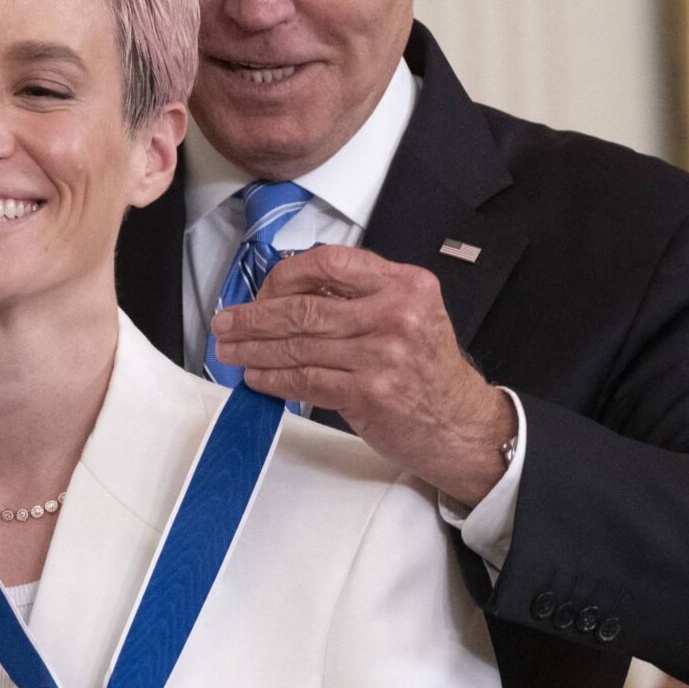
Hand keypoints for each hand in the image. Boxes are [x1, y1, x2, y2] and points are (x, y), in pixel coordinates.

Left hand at [211, 246, 515, 507]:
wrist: (460, 423)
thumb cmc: (428, 370)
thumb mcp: (410, 314)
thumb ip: (360, 297)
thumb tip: (289, 295)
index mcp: (405, 284)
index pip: (330, 263)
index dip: (285, 277)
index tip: (262, 291)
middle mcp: (396, 315)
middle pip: (306, 307)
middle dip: (255, 316)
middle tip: (228, 322)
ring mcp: (382, 356)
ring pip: (299, 346)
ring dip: (255, 349)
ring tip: (231, 350)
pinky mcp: (368, 393)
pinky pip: (305, 380)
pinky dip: (273, 379)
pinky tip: (257, 376)